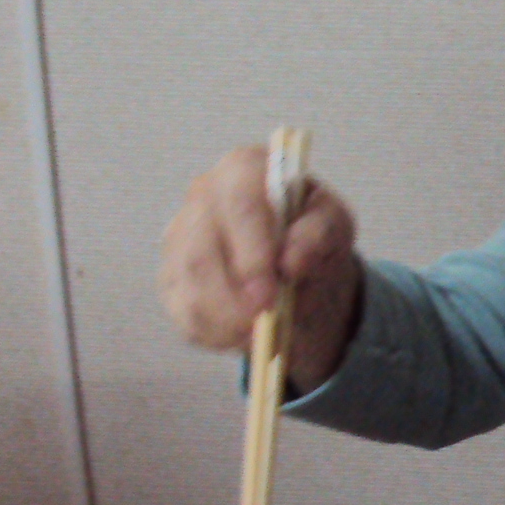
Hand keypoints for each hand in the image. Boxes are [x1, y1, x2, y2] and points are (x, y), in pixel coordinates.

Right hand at [159, 144, 362, 391]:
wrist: (298, 264)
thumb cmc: (312, 233)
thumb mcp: (333, 227)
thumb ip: (318, 236)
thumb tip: (290, 264)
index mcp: (244, 169)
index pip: (239, 205)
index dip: (251, 254)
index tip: (270, 294)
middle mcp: (203, 195)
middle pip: (202, 251)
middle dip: (233, 298)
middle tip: (262, 326)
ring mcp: (180, 236)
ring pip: (190, 288)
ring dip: (227, 320)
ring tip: (261, 333)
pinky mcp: (172, 277)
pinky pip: (185, 314)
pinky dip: (217, 334)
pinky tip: (244, 335)